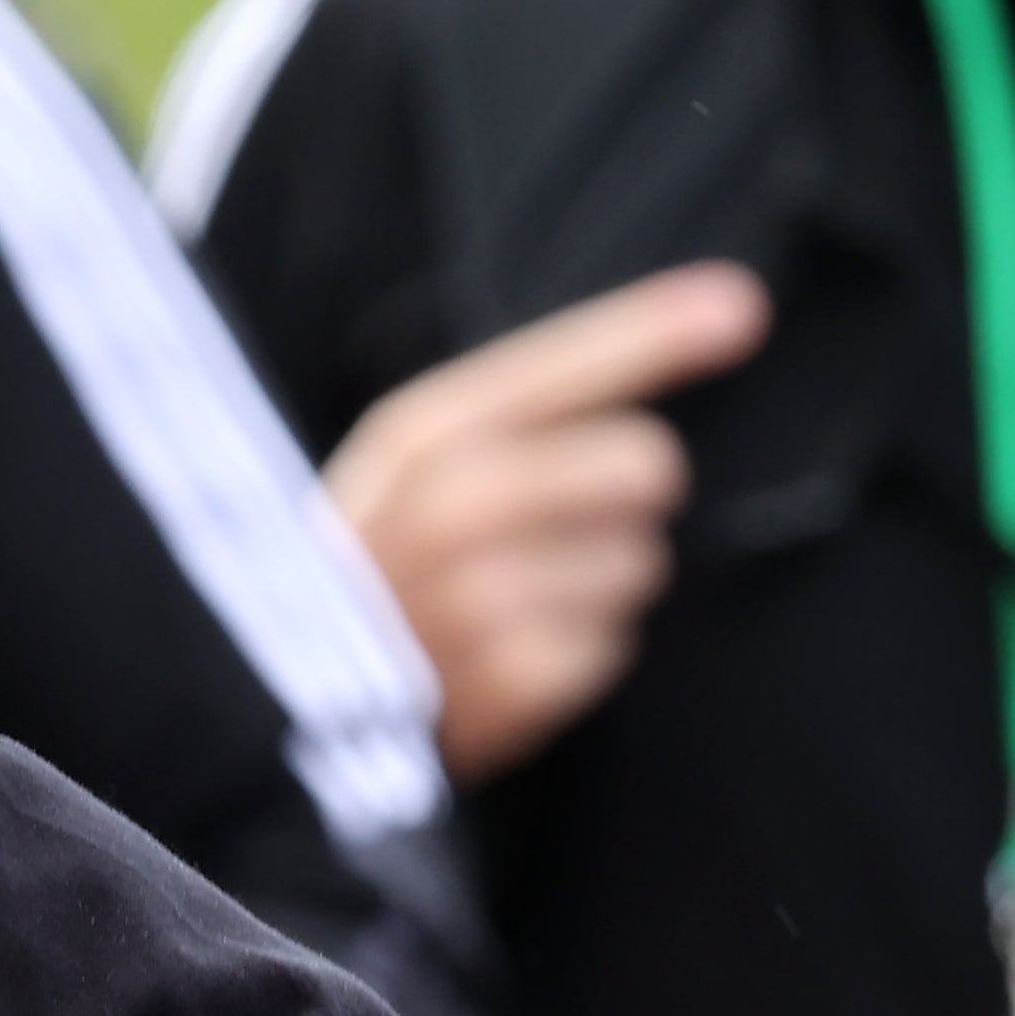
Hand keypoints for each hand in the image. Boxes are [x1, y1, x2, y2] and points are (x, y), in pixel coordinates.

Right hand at [325, 263, 766, 782]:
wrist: (271, 709)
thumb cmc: (371, 566)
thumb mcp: (407, 464)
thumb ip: (538, 398)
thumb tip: (729, 308)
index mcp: (420, 437)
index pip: (566, 365)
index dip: (660, 332)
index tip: (743, 306)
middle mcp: (452, 508)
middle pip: (643, 467)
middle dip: (621, 497)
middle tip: (556, 526)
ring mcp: (485, 599)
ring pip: (639, 563)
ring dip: (593, 584)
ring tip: (505, 604)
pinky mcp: (515, 682)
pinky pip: (613, 647)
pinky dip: (572, 657)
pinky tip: (503, 659)